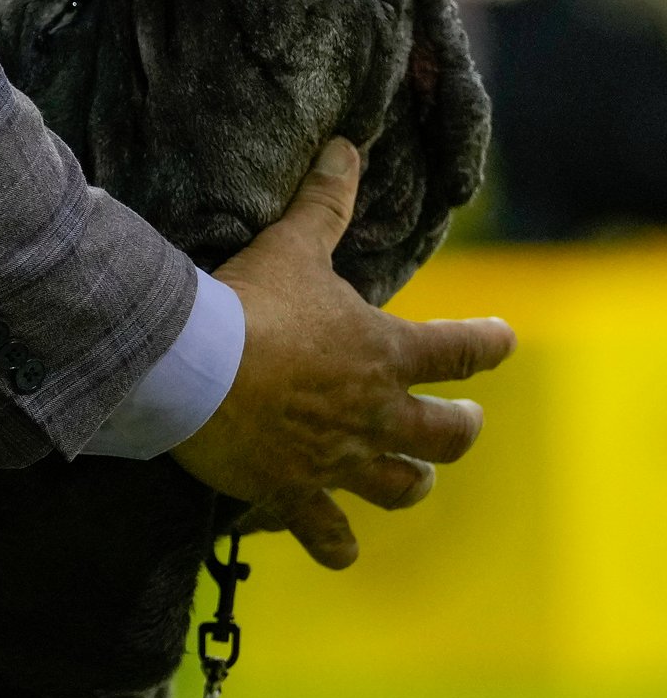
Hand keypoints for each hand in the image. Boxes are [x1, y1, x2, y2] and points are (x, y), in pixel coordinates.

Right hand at [169, 138, 515, 568]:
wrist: (195, 367)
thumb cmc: (250, 304)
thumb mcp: (292, 246)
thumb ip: (325, 203)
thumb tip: (345, 147)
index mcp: (386, 352)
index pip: (463, 351)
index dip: (488, 344)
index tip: (501, 340)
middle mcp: (376, 413)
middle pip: (447, 435)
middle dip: (460, 430)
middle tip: (463, 425)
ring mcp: (339, 459)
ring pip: (401, 487)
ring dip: (410, 482)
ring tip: (411, 478)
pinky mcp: (295, 492)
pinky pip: (328, 534)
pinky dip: (336, 545)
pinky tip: (341, 550)